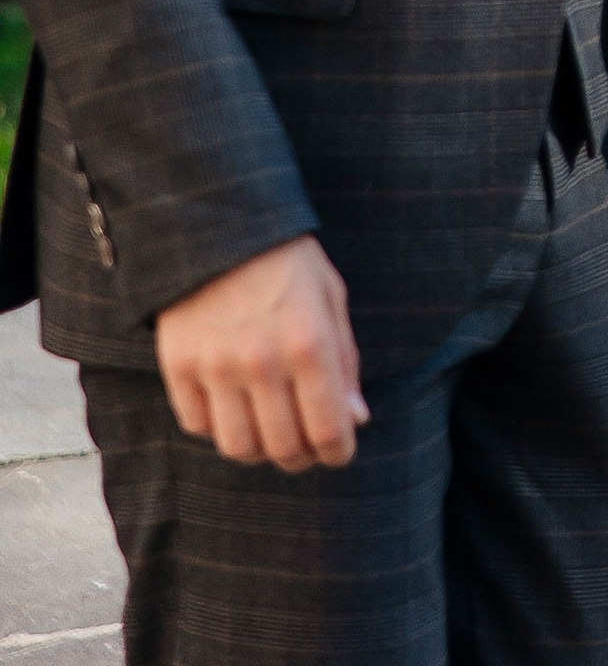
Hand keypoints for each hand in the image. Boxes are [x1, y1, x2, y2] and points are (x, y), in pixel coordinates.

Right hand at [156, 234, 366, 470]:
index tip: (339, 451)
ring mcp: (216, 367)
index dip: (338, 452)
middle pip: (283, 448)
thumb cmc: (286, 260)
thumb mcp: (330, 296)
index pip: (328, 429)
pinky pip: (199, 426)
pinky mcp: (179, 367)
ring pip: (239, 448)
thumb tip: (356, 419)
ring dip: (259, 450)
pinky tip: (232, 405)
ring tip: (269, 430)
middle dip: (301, 457)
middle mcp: (262, 361)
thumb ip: (345, 361)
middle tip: (305, 447)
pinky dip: (219, 427)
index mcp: (308, 342)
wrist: (218, 222)